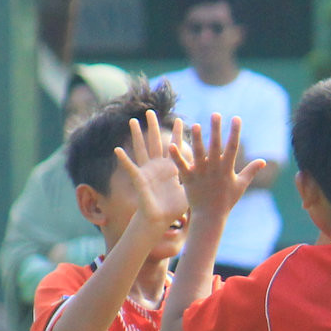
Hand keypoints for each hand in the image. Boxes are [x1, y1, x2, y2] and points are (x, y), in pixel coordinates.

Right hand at [111, 109, 189, 229]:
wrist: (159, 220)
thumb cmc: (174, 208)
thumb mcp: (189, 189)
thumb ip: (197, 178)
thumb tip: (213, 173)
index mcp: (171, 168)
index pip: (174, 146)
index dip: (176, 133)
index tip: (179, 120)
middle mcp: (158, 166)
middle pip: (155, 142)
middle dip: (153, 127)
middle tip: (151, 111)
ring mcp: (147, 171)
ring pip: (141, 149)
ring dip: (137, 135)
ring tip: (133, 121)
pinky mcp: (140, 179)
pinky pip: (130, 168)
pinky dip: (124, 159)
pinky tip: (117, 149)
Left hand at [176, 113, 268, 214]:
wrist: (210, 217)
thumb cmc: (226, 201)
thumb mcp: (241, 185)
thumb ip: (251, 171)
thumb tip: (263, 161)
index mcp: (227, 169)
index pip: (233, 147)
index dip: (235, 132)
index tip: (236, 118)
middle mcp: (214, 169)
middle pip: (215, 146)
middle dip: (216, 130)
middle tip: (215, 114)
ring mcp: (201, 174)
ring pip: (198, 154)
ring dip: (196, 139)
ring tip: (195, 125)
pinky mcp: (189, 179)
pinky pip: (182, 166)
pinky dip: (177, 156)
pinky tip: (171, 145)